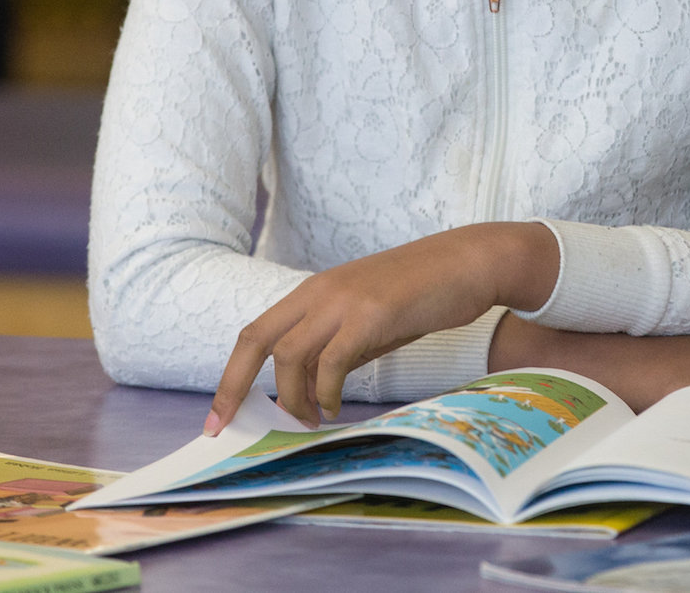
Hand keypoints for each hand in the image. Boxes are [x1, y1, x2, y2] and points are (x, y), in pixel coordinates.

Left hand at [208, 222, 557, 431]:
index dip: (231, 376)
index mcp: (315, 291)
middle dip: (234, 388)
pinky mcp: (372, 314)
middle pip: (256, 340)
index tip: (219, 416)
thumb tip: (313, 389)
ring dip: (294, 398)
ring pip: (290, 356)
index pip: (256, 333)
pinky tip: (338, 406)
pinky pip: (332, 362)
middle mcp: (320, 292)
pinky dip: (328, 392)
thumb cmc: (425, 292)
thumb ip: (338, 346)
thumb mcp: (369, 319)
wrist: (470, 262)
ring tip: (312, 419)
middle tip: (230, 428)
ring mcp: (345, 300)